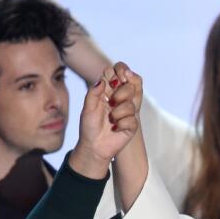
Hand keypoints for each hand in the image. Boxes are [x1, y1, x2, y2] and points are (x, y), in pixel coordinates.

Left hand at [68, 62, 141, 177]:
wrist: (94, 147)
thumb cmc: (89, 126)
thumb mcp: (87, 108)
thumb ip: (93, 93)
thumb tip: (103, 80)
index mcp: (108, 91)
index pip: (117, 74)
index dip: (121, 71)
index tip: (118, 78)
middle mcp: (119, 99)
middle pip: (129, 86)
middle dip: (120, 94)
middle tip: (111, 102)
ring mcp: (127, 112)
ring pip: (130, 104)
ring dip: (118, 113)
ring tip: (110, 120)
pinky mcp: (131, 124)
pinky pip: (132, 120)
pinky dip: (121, 124)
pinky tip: (115, 129)